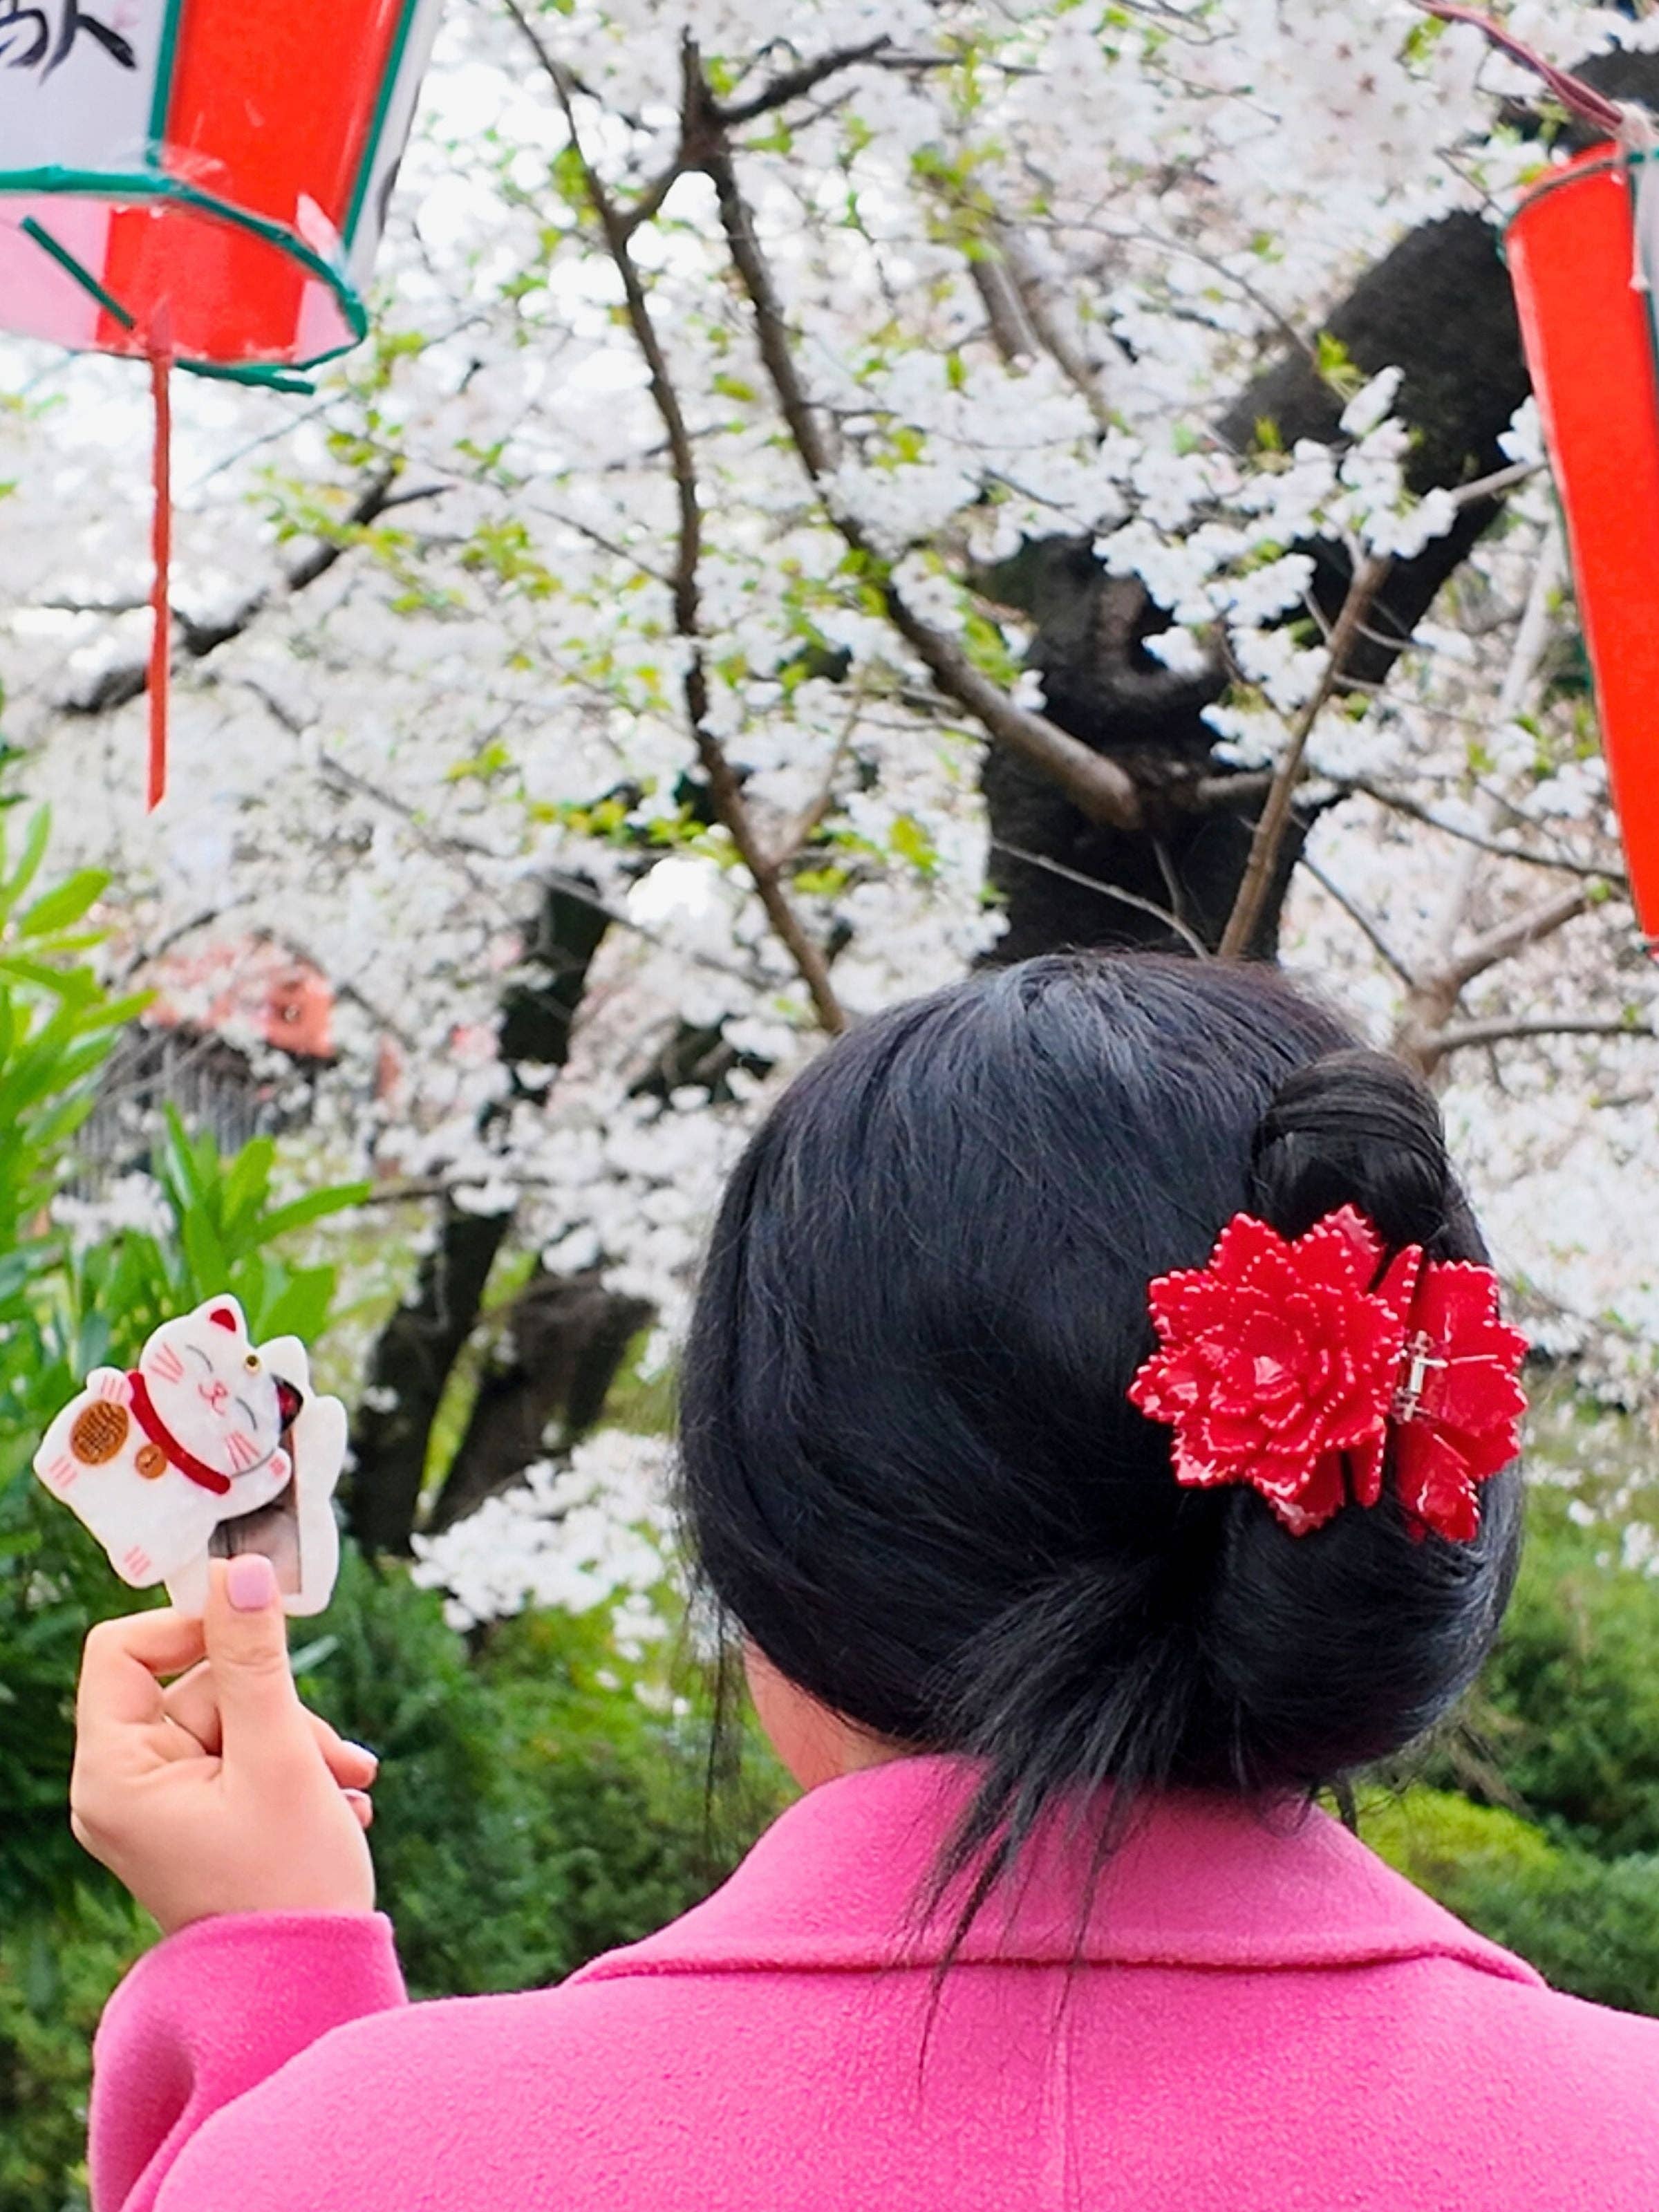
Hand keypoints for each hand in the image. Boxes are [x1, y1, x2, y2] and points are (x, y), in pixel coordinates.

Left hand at [71, 1555, 377, 1933]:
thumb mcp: (279, 1753)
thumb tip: (241, 1567)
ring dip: (297, 1738)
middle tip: (330, 1751)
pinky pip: (240, 1754)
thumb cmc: (288, 1882)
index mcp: (114, 1773)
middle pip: (192, 1683)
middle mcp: (122, 1787)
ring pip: (231, 1717)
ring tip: (346, 1784)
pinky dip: (291, 1766)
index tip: (259, 1634)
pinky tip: (335, 1801)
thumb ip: (255, 1658)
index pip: (121, 1649)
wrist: (309, 1986)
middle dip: (275, 1704)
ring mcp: (159, 1806)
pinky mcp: (196, 1819)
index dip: (189, 1627)